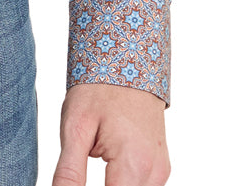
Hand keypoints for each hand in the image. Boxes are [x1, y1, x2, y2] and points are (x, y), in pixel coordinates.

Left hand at [52, 83, 168, 185]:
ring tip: (94, 157)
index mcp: (134, 164)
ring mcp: (161, 170)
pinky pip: (141, 185)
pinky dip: (122, 183)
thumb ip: (69, 172)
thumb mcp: (75, 127)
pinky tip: (107, 166)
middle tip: (80, 168)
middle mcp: (154, 173)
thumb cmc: (99, 88)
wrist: (128, 57)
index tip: (73, 182)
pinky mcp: (160, 166)